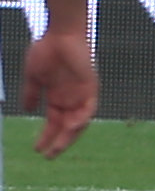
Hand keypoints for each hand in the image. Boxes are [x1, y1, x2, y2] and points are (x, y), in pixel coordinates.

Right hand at [23, 28, 95, 157]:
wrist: (59, 34)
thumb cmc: (47, 51)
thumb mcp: (34, 77)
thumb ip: (32, 94)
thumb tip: (27, 109)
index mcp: (58, 97)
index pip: (55, 123)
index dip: (46, 136)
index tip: (37, 149)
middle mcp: (71, 98)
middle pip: (68, 126)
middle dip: (59, 142)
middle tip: (49, 156)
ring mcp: (82, 93)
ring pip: (79, 121)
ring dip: (70, 135)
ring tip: (58, 148)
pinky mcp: (91, 86)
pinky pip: (90, 107)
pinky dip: (82, 118)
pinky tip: (72, 126)